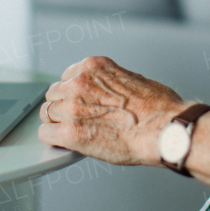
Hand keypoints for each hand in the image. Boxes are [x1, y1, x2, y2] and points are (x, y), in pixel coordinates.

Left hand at [38, 56, 186, 165]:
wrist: (163, 129)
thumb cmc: (158, 108)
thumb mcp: (133, 79)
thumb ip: (111, 84)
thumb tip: (106, 95)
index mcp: (95, 67)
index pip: (67, 76)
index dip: (73, 92)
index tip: (77, 101)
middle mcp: (79, 83)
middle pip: (54, 94)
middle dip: (63, 106)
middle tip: (76, 119)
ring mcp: (72, 107)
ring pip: (48, 114)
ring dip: (58, 122)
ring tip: (73, 132)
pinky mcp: (70, 132)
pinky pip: (46, 134)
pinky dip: (54, 139)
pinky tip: (64, 143)